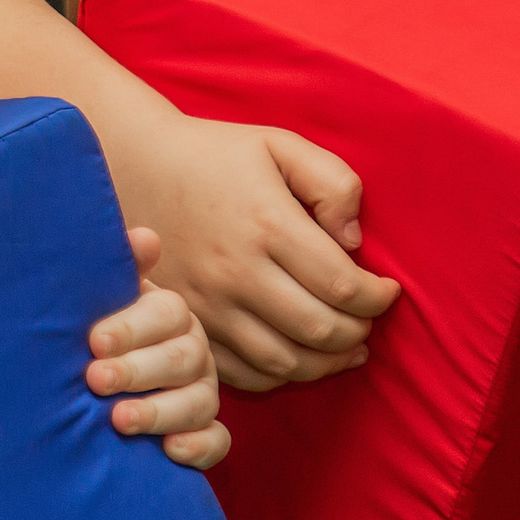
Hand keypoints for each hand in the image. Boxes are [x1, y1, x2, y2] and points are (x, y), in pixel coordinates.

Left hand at [86, 226, 228, 468]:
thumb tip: (145, 238)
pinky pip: (217, 442)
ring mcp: (201, 393)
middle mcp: (192, 351)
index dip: (132, 327)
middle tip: (95, 379)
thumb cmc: (93, 333)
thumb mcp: (98, 298)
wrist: (88, 384)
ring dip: (160, 411)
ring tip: (118, 419)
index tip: (95, 341)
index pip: (166, 313)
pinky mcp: (204, 434)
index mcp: (168, 314)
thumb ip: (118, 267)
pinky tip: (170, 451)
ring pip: (199, 401)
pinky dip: (199, 447)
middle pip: (182, 357)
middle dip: (137, 370)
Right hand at [123, 115, 400, 392]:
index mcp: (267, 224)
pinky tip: (297, 356)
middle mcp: (236, 272)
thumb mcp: (280, 145)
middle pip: (319, 331)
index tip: (387, 291)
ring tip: (344, 347)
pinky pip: (241, 373)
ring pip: (284, 362)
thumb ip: (333, 183)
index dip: (378, 298)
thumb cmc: (215, 155)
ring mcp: (207, 305)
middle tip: (367, 320)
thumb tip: (354, 242)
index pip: (344, 286)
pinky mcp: (186, 323)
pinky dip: (279, 375)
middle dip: (358, 332)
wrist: (132, 166)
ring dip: (326, 363)